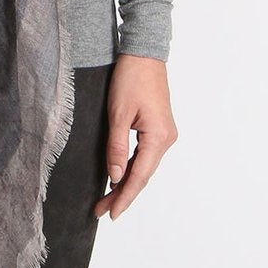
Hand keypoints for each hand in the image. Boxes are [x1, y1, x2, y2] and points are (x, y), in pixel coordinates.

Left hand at [94, 54, 178, 220]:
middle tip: (101, 211)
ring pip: (143, 166)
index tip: (110, 214)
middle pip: (142, 175)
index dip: (124, 197)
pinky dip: (131, 167)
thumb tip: (114, 177)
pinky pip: (144, 154)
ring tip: (106, 198)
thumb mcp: (118, 113)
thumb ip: (116, 147)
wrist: (143, 52)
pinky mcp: (158, 127)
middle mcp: (166, 139)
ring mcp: (164, 134)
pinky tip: (119, 176)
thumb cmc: (130, 78)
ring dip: (126, 181)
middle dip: (122, 193)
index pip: (139, 176)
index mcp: (158, 137)